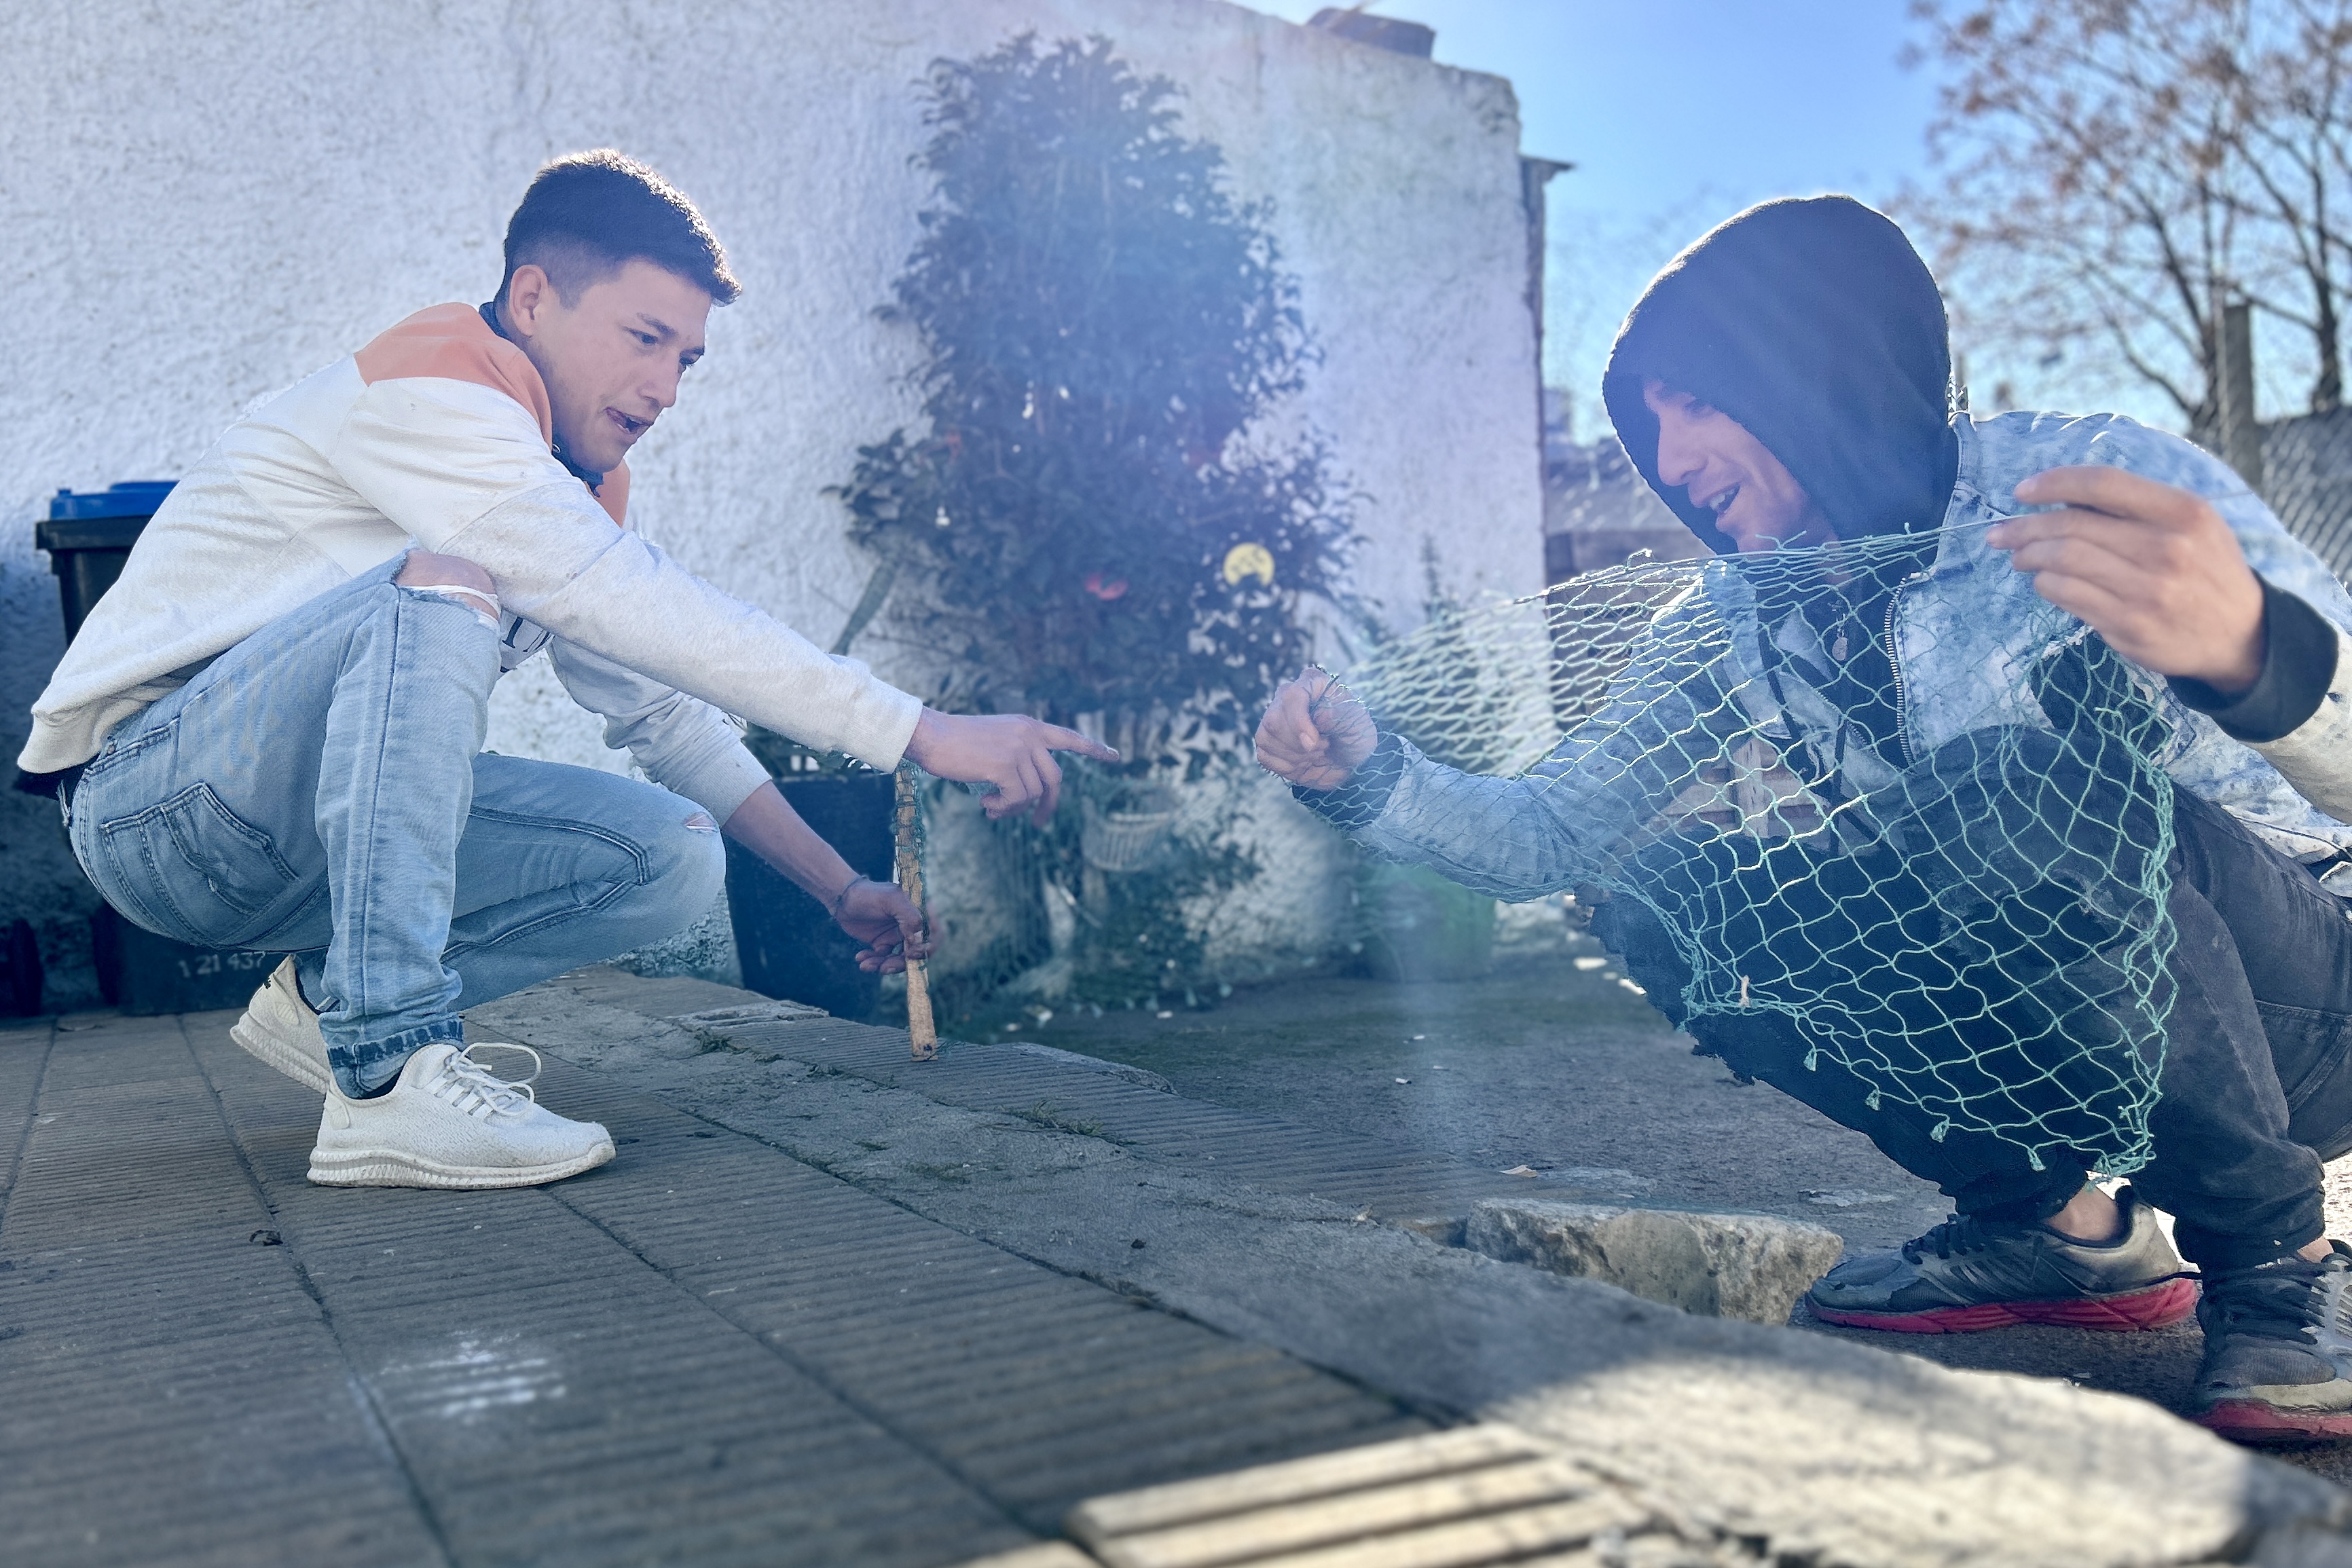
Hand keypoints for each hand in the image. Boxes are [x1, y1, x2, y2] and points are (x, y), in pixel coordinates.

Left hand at [831, 876, 933, 972]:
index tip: (910, 954)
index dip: (926, 947)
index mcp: (919, 912)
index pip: (934, 934)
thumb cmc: (868, 894)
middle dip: (900, 963)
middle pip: (916, 952)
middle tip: (885, 967)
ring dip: (884, 965)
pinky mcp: (883, 944)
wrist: (842, 899)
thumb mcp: (891, 900)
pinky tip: (860, 957)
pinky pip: (883, 959)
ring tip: (866, 965)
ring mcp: (898, 936)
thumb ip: (909, 917)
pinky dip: (872, 962)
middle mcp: (911, 926)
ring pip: (899, 960)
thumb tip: (917, 940)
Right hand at [903, 710, 1118, 822]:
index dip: (1093, 749)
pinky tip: (986, 805)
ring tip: (991, 809)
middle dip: (1048, 805)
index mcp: (1028, 726)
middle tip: (1038, 824)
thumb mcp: (994, 740)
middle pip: (1055, 779)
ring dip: (1012, 809)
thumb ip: (1017, 757)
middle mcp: (1029, 735)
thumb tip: (1028, 796)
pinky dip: (1002, 809)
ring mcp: (1019, 750)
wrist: (929, 735)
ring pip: (1032, 794)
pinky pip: (1016, 800)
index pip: (1068, 737)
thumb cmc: (955, 742)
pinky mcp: (1005, 766)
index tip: (1114, 757)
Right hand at [1255, 668, 1376, 789]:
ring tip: (1316, 753)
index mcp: (1311, 683)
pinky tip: (1303, 762)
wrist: (1350, 762)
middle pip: (1274, 721)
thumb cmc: (1355, 736)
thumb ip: (1339, 715)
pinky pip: (1263, 755)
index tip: (1313, 742)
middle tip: (1324, 747)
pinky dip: (1286, 766)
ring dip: (1295, 756)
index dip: (1298, 722)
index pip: (1292, 695)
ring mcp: (1273, 718)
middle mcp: (1287, 696)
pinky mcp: (1267, 741)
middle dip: (1299, 744)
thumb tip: (1319, 717)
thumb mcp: (1358, 723)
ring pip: (1265, 739)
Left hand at [1989, 466, 2265, 693]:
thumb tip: (2064, 498)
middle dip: (2025, 527)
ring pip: (2063, 561)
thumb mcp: (2192, 524)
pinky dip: (2045, 584)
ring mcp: (2147, 589)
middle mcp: (2166, 548)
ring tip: (2018, 557)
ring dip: (2029, 556)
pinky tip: (2043, 581)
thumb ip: (2137, 506)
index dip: (2055, 483)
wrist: (2241, 634)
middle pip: (2073, 526)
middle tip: (2001, 534)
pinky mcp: (2130, 624)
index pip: (2103, 484)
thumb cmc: (2206, 569)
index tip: (2023, 492)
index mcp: (2183, 512)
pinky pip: (2068, 596)